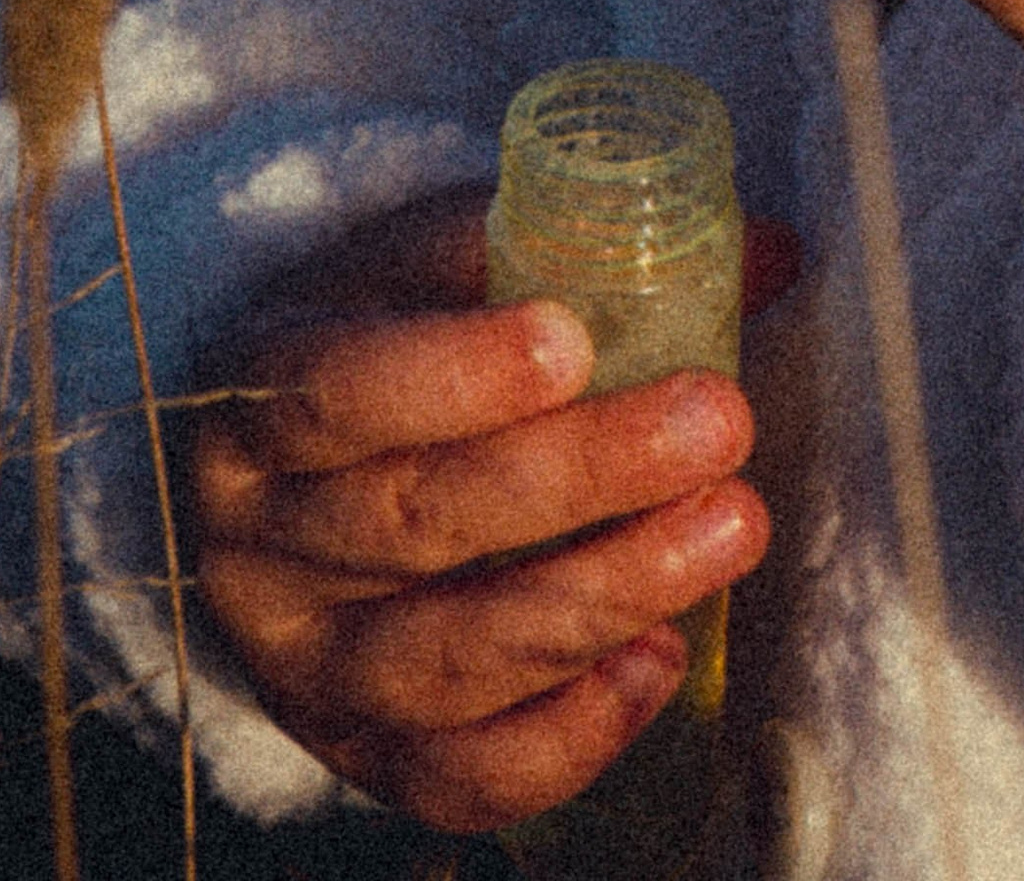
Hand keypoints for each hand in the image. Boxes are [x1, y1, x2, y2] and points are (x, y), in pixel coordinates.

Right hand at [191, 188, 785, 831]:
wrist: (271, 489)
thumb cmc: (377, 351)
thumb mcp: (428, 272)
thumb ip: (563, 245)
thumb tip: (767, 248)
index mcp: (256, 404)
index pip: (339, 391)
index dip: (455, 372)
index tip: (573, 341)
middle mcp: (261, 548)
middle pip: (419, 522)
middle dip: (583, 475)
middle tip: (718, 422)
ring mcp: (307, 668)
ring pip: (451, 658)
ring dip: (604, 597)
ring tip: (729, 530)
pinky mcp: (360, 757)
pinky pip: (459, 778)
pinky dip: (567, 735)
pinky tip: (658, 661)